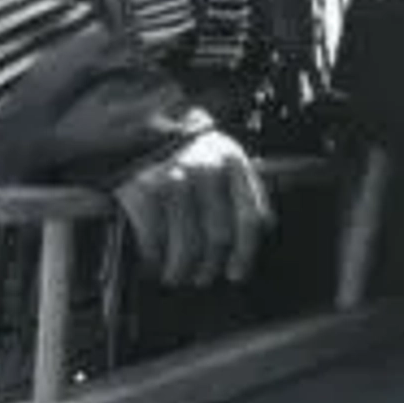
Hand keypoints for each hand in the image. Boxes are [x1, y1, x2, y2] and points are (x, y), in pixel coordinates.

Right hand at [113, 128, 271, 288]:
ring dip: (181, 269)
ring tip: (176, 275)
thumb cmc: (185, 149)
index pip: (248, 218)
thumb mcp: (223, 157)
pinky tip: (153, 259)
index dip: (244, 253)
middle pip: (218, 236)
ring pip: (187, 245)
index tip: (236, 273)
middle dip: (209, 266)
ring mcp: (175, 180)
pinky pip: (154, 238)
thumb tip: (266, 226)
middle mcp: (207, 171)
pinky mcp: (144, 190)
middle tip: (201, 277)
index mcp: (233, 163)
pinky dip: (153, 256)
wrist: (137, 125)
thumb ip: (246, 188)